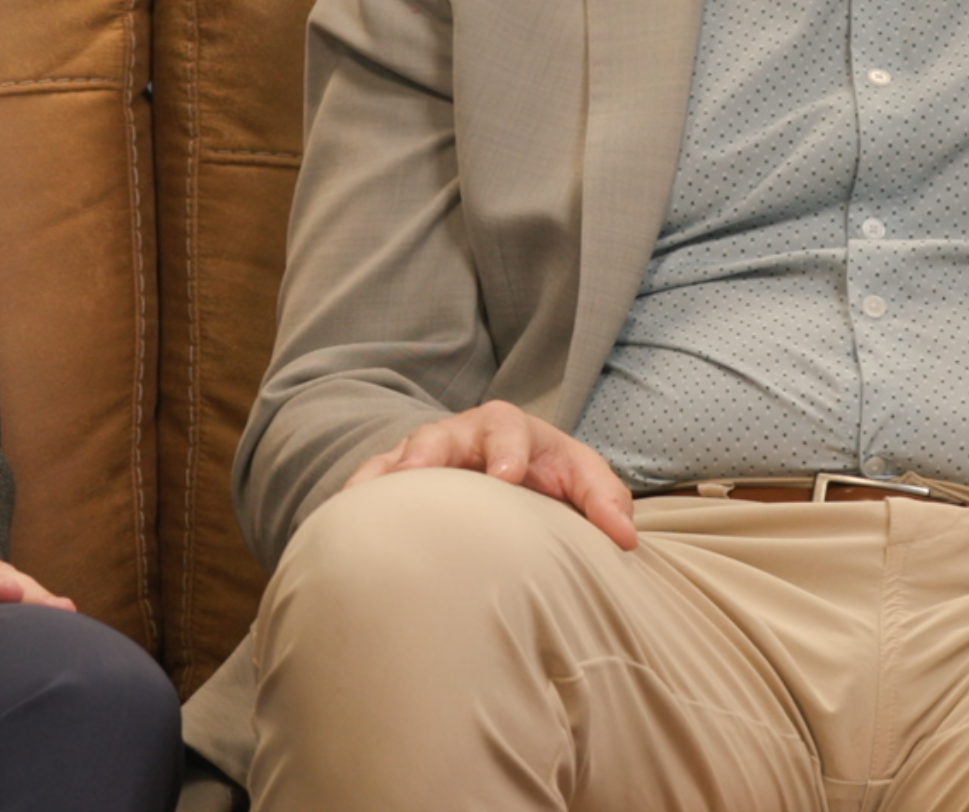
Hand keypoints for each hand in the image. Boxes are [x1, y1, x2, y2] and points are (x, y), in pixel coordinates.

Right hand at [343, 400, 636, 548]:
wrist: (518, 479)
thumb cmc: (553, 478)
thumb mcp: (585, 481)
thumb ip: (606, 502)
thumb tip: (625, 539)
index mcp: (508, 430)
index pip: (507, 429)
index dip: (505, 449)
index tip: (505, 475)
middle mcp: (460, 436)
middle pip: (439, 435)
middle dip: (428, 452)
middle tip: (418, 474)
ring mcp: (425, 457)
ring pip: (398, 458)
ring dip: (384, 477)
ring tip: (366, 500)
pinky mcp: (401, 482)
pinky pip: (373, 484)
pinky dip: (359, 498)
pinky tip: (343, 521)